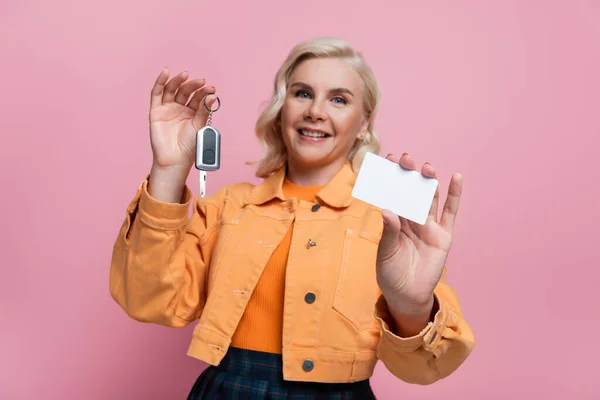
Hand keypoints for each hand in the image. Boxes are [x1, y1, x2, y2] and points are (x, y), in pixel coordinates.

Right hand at [149, 68, 217, 170]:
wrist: (175, 159)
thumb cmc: (189, 146)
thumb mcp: (200, 126)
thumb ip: (204, 111)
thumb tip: (212, 96)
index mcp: (193, 112)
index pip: (198, 97)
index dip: (204, 92)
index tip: (212, 89)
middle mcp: (180, 108)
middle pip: (186, 91)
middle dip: (194, 85)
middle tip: (202, 82)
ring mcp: (168, 108)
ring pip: (172, 89)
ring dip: (179, 80)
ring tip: (186, 74)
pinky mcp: (156, 110)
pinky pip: (157, 93)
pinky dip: (160, 82)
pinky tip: (165, 72)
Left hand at [376, 152, 462, 313]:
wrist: (406, 294)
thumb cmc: (390, 272)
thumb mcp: (386, 252)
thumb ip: (389, 231)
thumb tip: (387, 210)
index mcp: (394, 220)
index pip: (392, 194)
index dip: (391, 177)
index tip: (387, 159)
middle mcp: (411, 219)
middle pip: (410, 192)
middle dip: (408, 175)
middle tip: (405, 157)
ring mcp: (429, 226)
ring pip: (429, 199)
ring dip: (428, 182)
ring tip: (426, 167)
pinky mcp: (444, 235)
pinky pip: (450, 213)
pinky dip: (454, 196)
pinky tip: (456, 177)